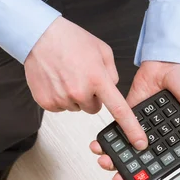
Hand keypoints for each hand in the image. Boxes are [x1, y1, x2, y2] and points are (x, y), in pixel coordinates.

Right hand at [24, 17, 147, 149]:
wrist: (40, 36)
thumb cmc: (70, 40)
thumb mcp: (102, 50)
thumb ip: (111, 73)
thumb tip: (111, 88)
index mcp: (97, 79)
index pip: (119, 109)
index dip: (131, 129)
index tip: (138, 143)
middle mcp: (79, 91)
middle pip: (93, 108)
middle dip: (91, 96)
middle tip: (82, 77)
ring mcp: (62, 98)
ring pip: (76, 107)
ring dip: (74, 96)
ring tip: (66, 75)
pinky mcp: (47, 102)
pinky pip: (60, 107)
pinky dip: (59, 96)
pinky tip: (56, 80)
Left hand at [90, 60, 179, 179]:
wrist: (168, 59)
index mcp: (178, 139)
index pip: (166, 164)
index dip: (155, 176)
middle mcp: (159, 137)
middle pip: (143, 161)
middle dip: (129, 172)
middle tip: (117, 178)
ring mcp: (142, 127)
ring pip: (127, 149)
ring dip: (115, 158)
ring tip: (105, 161)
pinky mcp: (128, 115)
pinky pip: (117, 130)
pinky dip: (108, 139)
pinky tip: (100, 145)